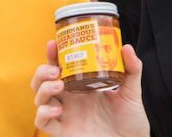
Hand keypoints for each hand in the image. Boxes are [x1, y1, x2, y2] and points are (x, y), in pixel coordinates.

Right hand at [32, 40, 149, 136]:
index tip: (54, 43)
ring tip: (58, 85)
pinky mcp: (63, 132)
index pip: (61, 66)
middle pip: (43, 81)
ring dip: (43, 88)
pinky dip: (43, 113)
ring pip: (39, 98)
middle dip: (42, 70)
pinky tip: (57, 110)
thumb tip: (126, 47)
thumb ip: (131, 69)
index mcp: (82, 86)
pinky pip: (42, 122)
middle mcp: (70, 99)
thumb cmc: (130, 121)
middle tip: (55, 69)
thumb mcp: (132, 92)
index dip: (54, 55)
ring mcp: (65, 115)